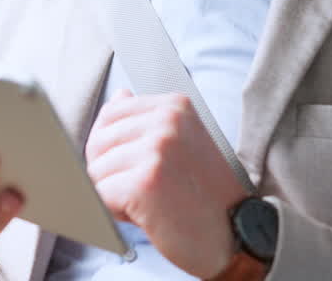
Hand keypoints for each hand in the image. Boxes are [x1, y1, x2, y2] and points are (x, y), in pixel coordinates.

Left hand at [85, 89, 246, 277]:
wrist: (235, 236)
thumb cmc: (207, 196)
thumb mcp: (183, 142)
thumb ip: (146, 119)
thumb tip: (118, 95)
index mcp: (175, 105)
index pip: (111, 114)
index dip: (112, 149)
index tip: (139, 168)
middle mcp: (167, 120)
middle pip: (98, 143)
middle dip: (109, 173)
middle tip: (146, 191)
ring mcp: (156, 149)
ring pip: (96, 171)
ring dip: (114, 195)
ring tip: (151, 203)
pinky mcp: (145, 181)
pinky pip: (100, 195)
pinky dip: (115, 212)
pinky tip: (146, 216)